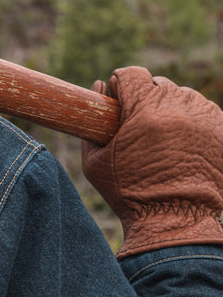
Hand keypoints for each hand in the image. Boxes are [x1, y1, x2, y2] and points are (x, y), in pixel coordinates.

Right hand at [82, 66, 222, 258]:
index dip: (122, 86)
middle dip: (147, 99)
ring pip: (185, 97)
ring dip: (172, 110)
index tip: (119, 103)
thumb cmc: (129, 194)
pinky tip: (185, 147)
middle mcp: (178, 108)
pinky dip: (195, 124)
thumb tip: (98, 89)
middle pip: (159, 84)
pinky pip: (206, 113)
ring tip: (165, 140)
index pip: (132, 74)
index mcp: (144, 111)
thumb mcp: (94, 162)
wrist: (174, 223)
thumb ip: (91, 124)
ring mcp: (206, 118)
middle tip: (141, 127)